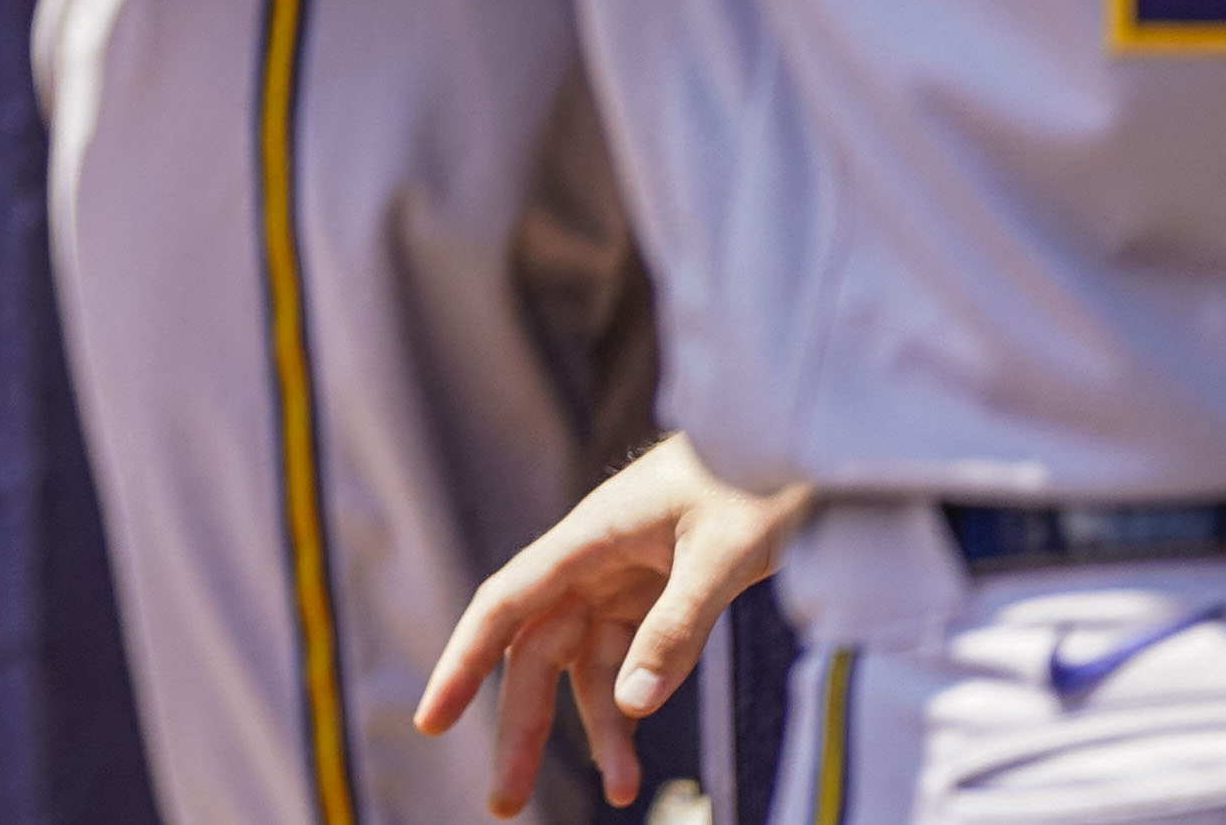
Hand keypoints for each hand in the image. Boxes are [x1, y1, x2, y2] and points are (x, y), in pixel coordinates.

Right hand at [415, 433, 809, 815]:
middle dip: (520, 727)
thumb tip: (630, 706)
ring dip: (595, 732)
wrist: (792, 437)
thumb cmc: (755, 479)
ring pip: (585, 669)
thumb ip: (678, 628)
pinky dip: (632, 710)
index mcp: (588, 538)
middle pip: (536, 654)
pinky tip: (638, 758)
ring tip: (622, 794)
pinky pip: (631, 662)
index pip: (505, 606)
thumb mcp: (723, 553)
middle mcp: (591, 563)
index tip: (432, 720)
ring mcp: (623, 582)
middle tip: (502, 803)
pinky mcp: (656, 597)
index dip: (463, 664)